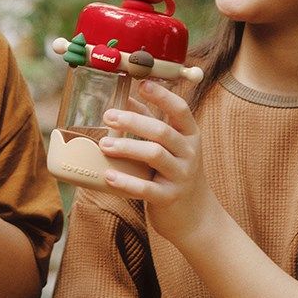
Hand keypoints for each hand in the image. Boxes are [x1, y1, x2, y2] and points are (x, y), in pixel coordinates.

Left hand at [99, 80, 218, 247]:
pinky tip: (108, 176)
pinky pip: (147, 188)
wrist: (194, 214)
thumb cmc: (174, 170)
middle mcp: (189, 152)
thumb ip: (149, 121)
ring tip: (103, 145)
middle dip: (133, 122)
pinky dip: (126, 182)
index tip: (142, 83)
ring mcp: (181, 176)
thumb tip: (124, 97)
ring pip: (155, 155)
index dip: (162, 95)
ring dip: (126, 148)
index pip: (180, 110)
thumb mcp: (169, 144)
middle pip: (161, 131)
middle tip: (108, 116)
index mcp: (190, 134)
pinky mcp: (170, 198)